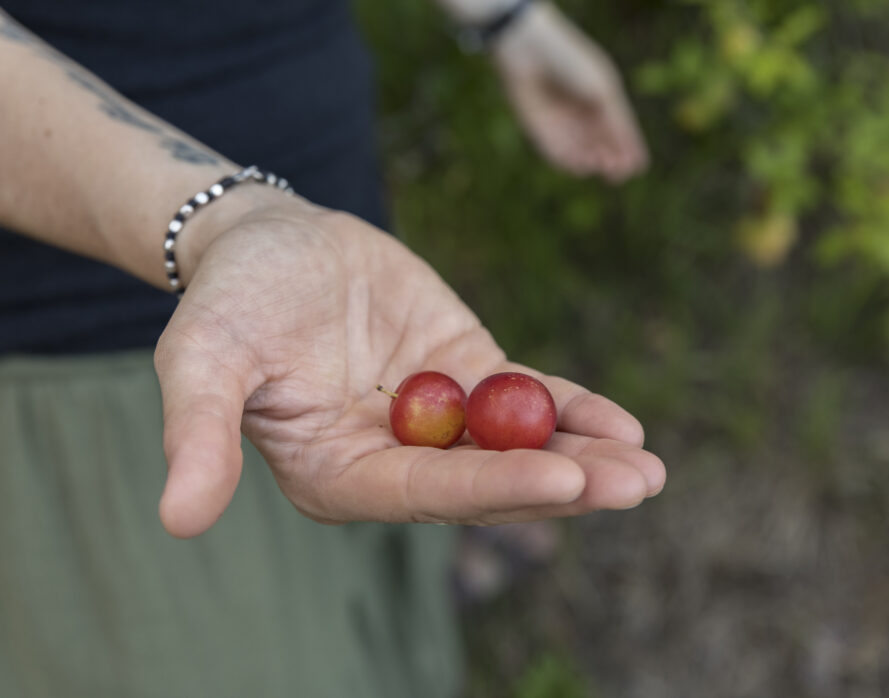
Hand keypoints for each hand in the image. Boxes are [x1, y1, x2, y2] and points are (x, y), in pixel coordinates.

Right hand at [154, 194, 664, 536]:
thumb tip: (177, 522)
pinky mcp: (465, 374)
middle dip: (560, 484)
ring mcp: (436, 420)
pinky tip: (623, 424)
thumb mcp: (202, 359)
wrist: (270, 240)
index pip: (422, 493)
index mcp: (337, 475)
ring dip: (582, 456)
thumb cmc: (230, 298)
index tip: (563, 479)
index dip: (491, 488)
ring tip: (645, 467)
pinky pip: (524, 397)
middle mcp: (393, 461)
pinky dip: (570, 409)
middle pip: (485, 481)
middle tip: (634, 485)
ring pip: (515, 446)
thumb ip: (198, 434)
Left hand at [493, 3, 648, 182]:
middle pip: (602, 149)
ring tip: (597, 164)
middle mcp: (583, 115)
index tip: (635, 169)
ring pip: (581, 155)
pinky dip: (569, 162)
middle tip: (615, 172)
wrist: (528, 51)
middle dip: (611, 163)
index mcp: (603, 100)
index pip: (621, 134)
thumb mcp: (601, 91)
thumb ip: (618, 123)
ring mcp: (562, 124)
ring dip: (591, 164)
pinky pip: (557, 154)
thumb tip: (637, 160)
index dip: (629, 153)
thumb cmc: (570, 64)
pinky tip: (579, 165)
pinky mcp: (540, 131)